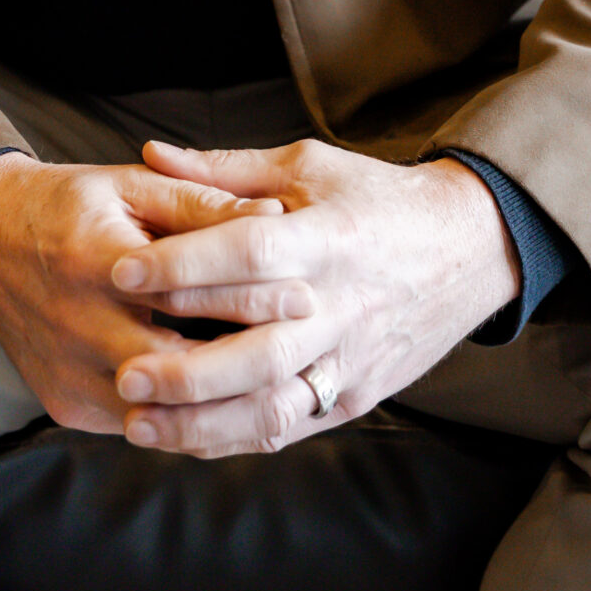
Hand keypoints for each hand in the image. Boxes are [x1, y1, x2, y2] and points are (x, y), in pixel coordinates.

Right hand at [0, 151, 283, 432]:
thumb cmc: (68, 206)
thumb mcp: (131, 185)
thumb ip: (202, 202)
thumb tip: (274, 214)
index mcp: (95, 262)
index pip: (188, 292)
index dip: (251, 296)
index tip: (304, 297)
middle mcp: (77, 328)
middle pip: (181, 367)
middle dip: (246, 363)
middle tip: (302, 352)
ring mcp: (69, 377)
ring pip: (165, 412)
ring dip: (221, 401)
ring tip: (277, 382)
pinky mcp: (66, 407)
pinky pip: (141, 425)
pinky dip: (185, 416)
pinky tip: (227, 398)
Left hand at [107, 139, 520, 459]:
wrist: (469, 248)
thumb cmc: (376, 199)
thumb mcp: (307, 166)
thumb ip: (226, 171)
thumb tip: (152, 154)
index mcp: (326, 239)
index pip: (250, 255)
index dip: (184, 265)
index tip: (121, 271)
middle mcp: (339, 306)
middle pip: (259, 350)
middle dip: (185, 370)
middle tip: (122, 372)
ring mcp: (350, 358)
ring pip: (273, 405)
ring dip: (202, 422)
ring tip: (139, 420)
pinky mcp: (356, 396)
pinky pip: (290, 426)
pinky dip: (234, 436)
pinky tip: (185, 435)